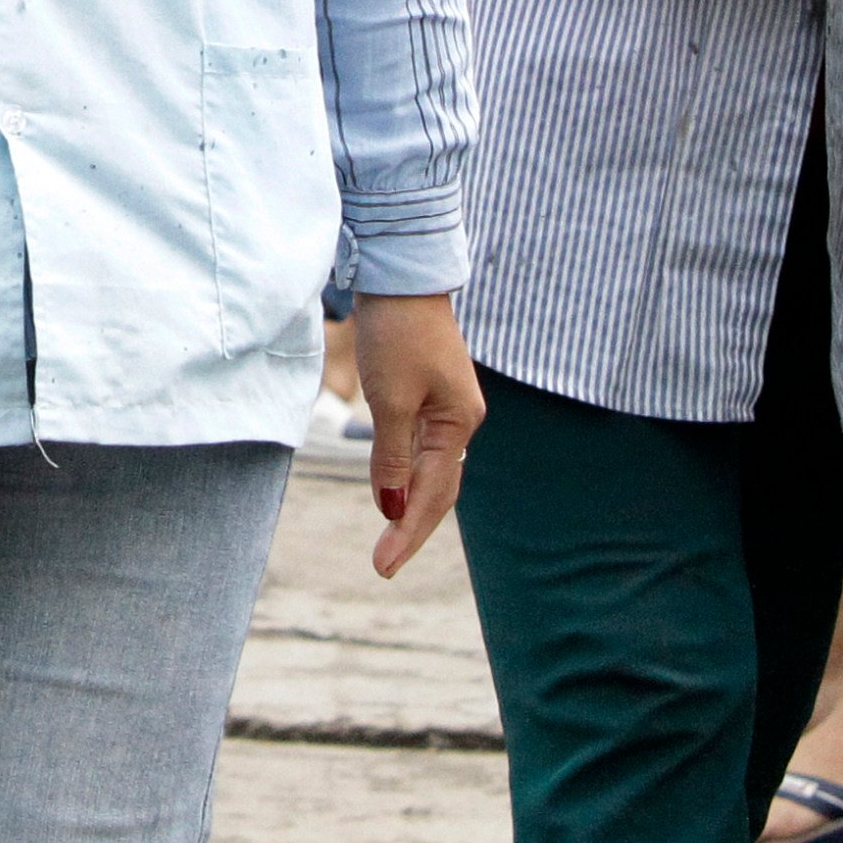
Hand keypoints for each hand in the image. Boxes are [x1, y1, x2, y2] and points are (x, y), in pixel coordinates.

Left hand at [352, 291, 481, 577]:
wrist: (400, 275)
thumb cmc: (396, 334)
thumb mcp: (390, 399)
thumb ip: (392, 456)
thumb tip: (391, 508)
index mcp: (458, 424)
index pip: (434, 494)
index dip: (409, 532)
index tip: (384, 567)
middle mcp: (459, 420)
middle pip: (438, 488)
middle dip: (411, 527)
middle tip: (384, 565)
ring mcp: (444, 407)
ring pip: (428, 469)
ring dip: (409, 503)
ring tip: (388, 541)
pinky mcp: (426, 392)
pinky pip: (418, 446)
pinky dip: (404, 473)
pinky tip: (391, 491)